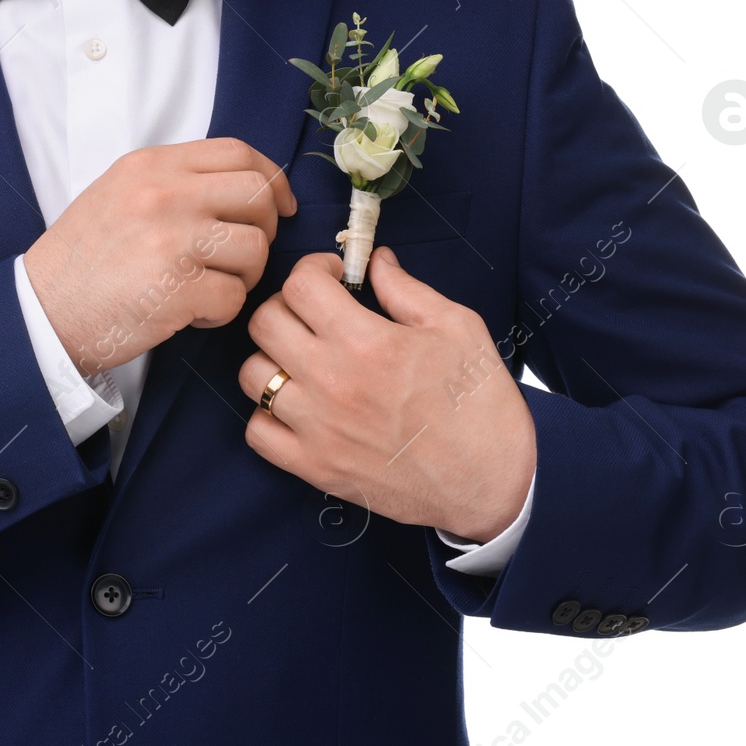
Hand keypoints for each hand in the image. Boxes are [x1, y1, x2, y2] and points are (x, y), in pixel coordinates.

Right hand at [24, 137, 296, 376]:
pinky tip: (189, 313)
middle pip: (258, 195)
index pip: (238, 151)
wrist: (42, 312)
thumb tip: (242, 188)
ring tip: (208, 287)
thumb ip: (173, 182)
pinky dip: (220, 313)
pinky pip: (234, 298)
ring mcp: (172, 240)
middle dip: (266, 228)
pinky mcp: (177, 289)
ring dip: (244, 276)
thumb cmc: (82, 260)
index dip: (271, 179)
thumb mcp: (117, 194)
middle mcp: (164, 194)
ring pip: (255, 249)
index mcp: (150, 165)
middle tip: (244, 255)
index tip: (279, 206)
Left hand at [237, 246, 535, 541]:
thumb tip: (375, 262)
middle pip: (264, 322)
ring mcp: (317, 428)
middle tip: (314, 313)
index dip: (313, 269)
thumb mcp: (458, 328)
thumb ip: (406, 290)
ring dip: (273, 358)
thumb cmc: (480, 405)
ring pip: (253, 375)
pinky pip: (258, 432)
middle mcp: (331, 382)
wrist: (492, 484)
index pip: (299, 285)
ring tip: (303, 360)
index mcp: (367, 341)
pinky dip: (268, 415)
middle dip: (286, 305)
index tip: (331, 278)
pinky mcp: (314, 467)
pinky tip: (298, 406)